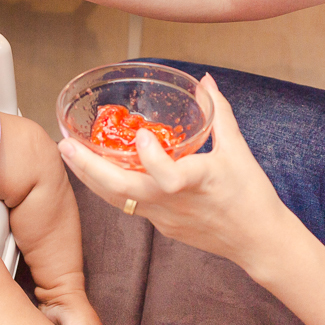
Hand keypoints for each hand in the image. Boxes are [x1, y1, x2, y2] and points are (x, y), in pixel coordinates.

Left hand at [57, 74, 291, 271]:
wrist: (258, 242)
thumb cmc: (252, 196)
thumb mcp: (239, 151)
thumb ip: (219, 114)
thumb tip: (205, 82)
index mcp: (200, 182)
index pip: (169, 177)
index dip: (153, 159)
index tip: (141, 135)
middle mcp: (175, 203)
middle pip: (124, 191)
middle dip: (89, 168)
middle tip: (66, 145)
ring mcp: (164, 218)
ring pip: (118, 201)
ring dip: (90, 177)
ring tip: (69, 154)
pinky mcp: (160, 226)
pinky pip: (127, 206)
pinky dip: (107, 188)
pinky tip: (93, 171)